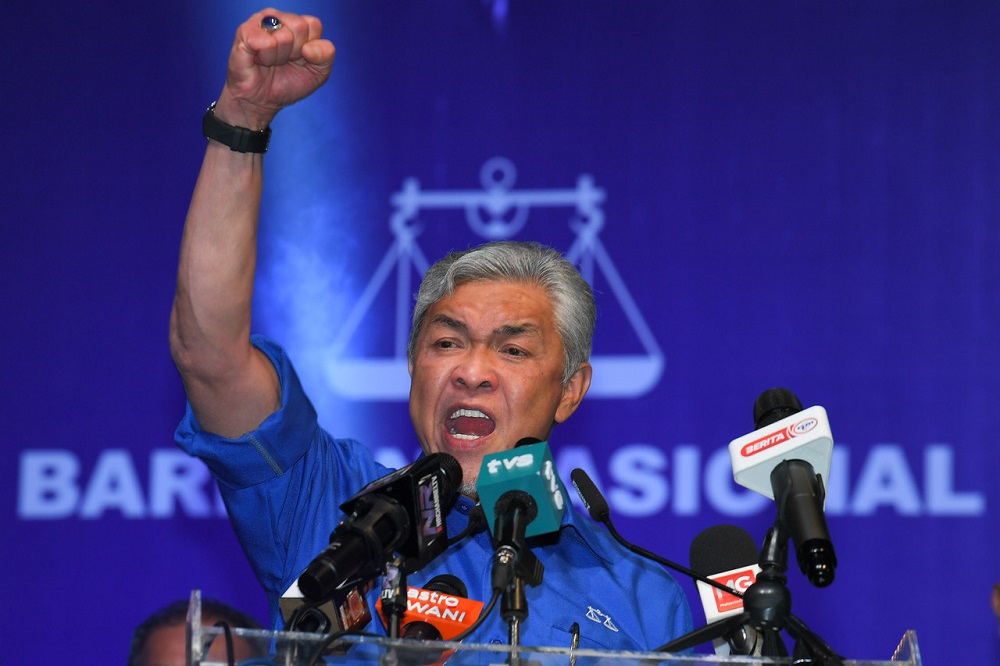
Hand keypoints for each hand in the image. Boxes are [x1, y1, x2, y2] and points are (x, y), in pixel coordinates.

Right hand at [216, 8, 335, 128]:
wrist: (263, 101)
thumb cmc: (287, 84)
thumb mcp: (318, 73)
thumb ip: (326, 55)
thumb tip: (310, 46)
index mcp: (297, 23)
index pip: (314, 24)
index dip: (309, 48)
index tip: (299, 59)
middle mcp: (278, 17)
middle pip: (300, 27)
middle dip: (295, 52)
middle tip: (283, 61)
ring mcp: (260, 22)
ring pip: (284, 36)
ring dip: (279, 57)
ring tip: (270, 62)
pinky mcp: (245, 32)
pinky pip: (267, 43)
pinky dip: (266, 58)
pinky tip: (259, 60)